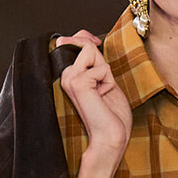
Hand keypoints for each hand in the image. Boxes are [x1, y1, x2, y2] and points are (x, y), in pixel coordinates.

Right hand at [57, 31, 131, 164]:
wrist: (111, 138)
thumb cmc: (111, 115)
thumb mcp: (105, 80)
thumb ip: (96, 61)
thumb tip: (89, 40)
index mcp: (70, 76)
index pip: (73, 41)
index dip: (87, 38)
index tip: (97, 44)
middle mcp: (66, 76)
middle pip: (85, 44)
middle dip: (100, 60)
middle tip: (103, 87)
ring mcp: (69, 79)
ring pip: (91, 51)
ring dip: (105, 72)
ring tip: (101, 93)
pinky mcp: (77, 83)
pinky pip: (101, 67)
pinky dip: (108, 81)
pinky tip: (102, 97)